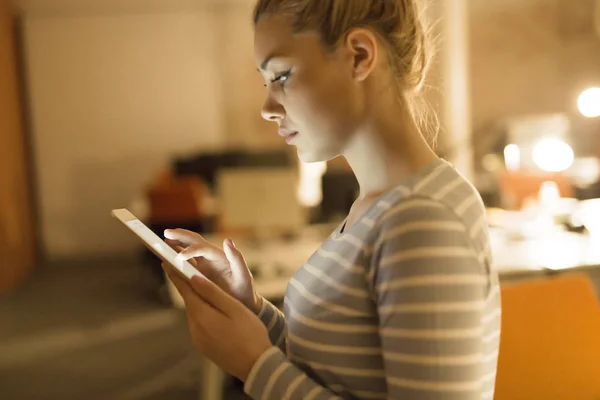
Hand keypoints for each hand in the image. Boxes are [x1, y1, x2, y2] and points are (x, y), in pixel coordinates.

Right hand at [163, 229, 261, 312]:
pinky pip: (185, 264)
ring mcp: (204, 265)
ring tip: (163, 241)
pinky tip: (165, 260)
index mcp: (220, 256)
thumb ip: (237, 259)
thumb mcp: (243, 276)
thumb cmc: (245, 290)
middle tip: (166, 233)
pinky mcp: (199, 274)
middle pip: (194, 241)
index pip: (203, 248)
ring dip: (176, 244)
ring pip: (188, 250)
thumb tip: (227, 240)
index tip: (179, 256)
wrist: (244, 304)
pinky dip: (175, 260)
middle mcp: (211, 258)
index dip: (190, 250)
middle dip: (180, 236)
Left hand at [163, 264, 271, 380]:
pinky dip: (203, 314)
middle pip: (189, 301)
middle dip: (187, 286)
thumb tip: (193, 278)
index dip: (175, 275)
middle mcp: (195, 328)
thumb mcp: (234, 308)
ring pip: (195, 313)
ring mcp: (198, 339)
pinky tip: (213, 312)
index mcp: (202, 315)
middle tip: (183, 270)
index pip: (184, 290)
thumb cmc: (250, 334)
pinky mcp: (204, 347)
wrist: (256, 366)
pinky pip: (200, 325)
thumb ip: (213, 292)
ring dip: (197, 301)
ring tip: (202, 289)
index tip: (165, 262)